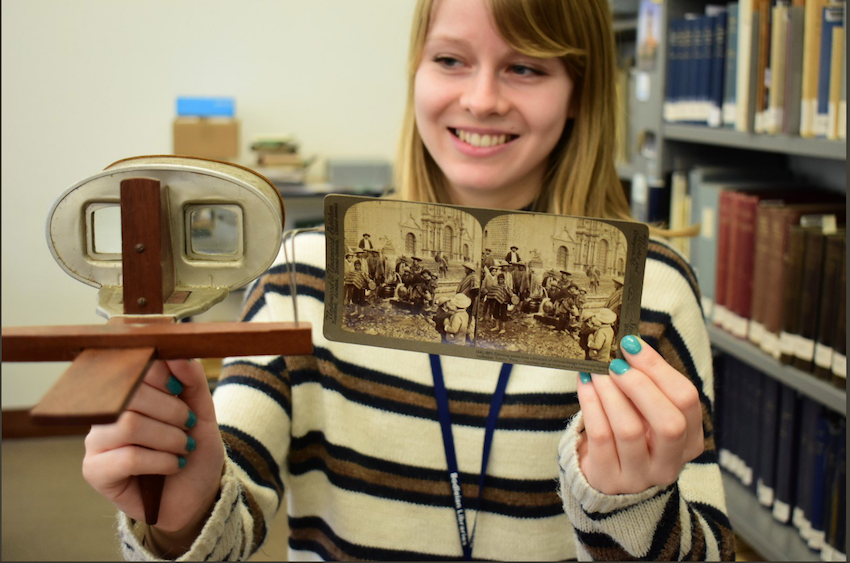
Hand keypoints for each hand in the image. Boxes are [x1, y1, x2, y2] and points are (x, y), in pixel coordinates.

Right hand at [83, 359, 224, 534]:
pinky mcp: (94, 471)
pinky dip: (161, 460)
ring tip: (184, 448)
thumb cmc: (193, 448)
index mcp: (128, 391)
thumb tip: (177, 354)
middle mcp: (105, 412)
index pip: (133, 367)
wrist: (195, 494)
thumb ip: (191, 379)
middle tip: (188, 426)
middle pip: (131, 395)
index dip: (162, 376)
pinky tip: (174, 465)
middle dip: (171, 411)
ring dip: (169, 437)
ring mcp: (95, 441)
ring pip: (129, 425)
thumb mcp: (202, 410)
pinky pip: (127, 457)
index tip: (180, 391)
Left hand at [576, 336, 703, 494]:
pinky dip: (590, 404)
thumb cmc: (632, 435)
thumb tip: (627, 344)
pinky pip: (601, 437)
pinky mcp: (609, 479)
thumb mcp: (647, 413)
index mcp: (689, 440)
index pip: (687, 400)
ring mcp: (641, 476)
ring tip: (596, 371)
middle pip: (669, 423)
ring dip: (610, 393)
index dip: (659, 368)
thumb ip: (646, 385)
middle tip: (615, 362)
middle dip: (640, 385)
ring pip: (629, 429)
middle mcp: (670, 462)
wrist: (608, 480)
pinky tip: (585, 385)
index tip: (632, 344)